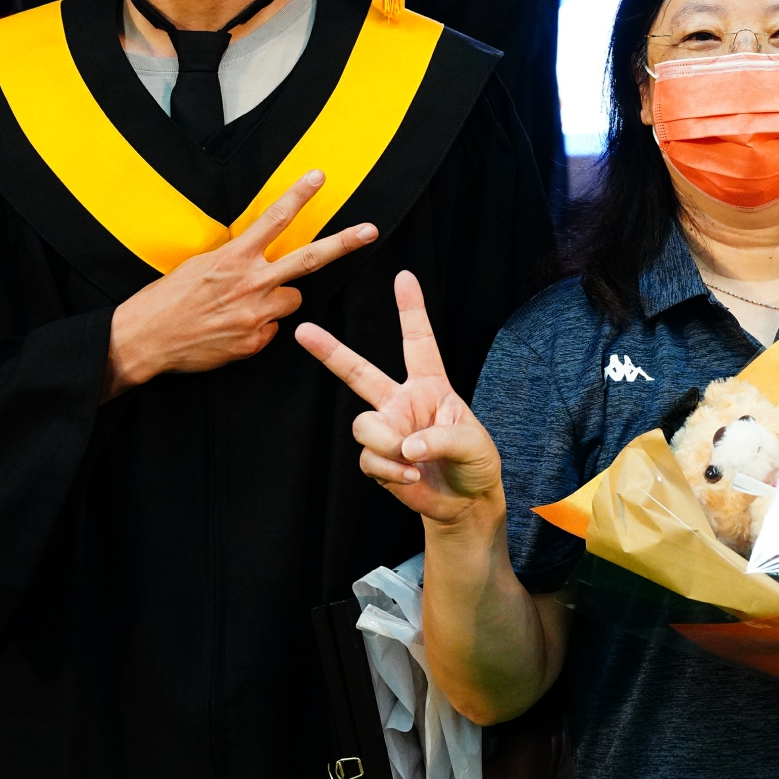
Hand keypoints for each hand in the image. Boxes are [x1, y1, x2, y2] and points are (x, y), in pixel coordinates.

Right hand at [104, 171, 374, 396]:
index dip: (298, 195)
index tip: (318, 177)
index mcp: (233, 258)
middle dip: (343, 243)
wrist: (144, 340)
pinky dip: (259, 328)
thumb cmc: (166, 300)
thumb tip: (257, 264)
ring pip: (291, 299)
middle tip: (369, 231)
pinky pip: (272, 329)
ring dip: (278, 300)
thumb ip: (235, 262)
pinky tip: (232, 329)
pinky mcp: (255, 341)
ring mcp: (256, 314)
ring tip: (243, 306)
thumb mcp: (198, 266)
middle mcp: (250, 283)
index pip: (274, 219)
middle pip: (309, 259)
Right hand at [297, 271, 504, 533]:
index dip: (411, 310)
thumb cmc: (475, 463)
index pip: (419, 343)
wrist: (465, 502)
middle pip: (359, 373)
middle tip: (302, 330)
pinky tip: (409, 477)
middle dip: (330, 352)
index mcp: (431, 387)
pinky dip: (390, 470)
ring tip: (412, 460)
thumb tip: (407, 445)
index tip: (404, 277)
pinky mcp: (378, 459)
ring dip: (387, 445)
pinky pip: (368, 458)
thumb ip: (442, 438)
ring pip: (364, 426)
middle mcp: (402, 403)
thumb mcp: (473, 444)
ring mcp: (387, 430)